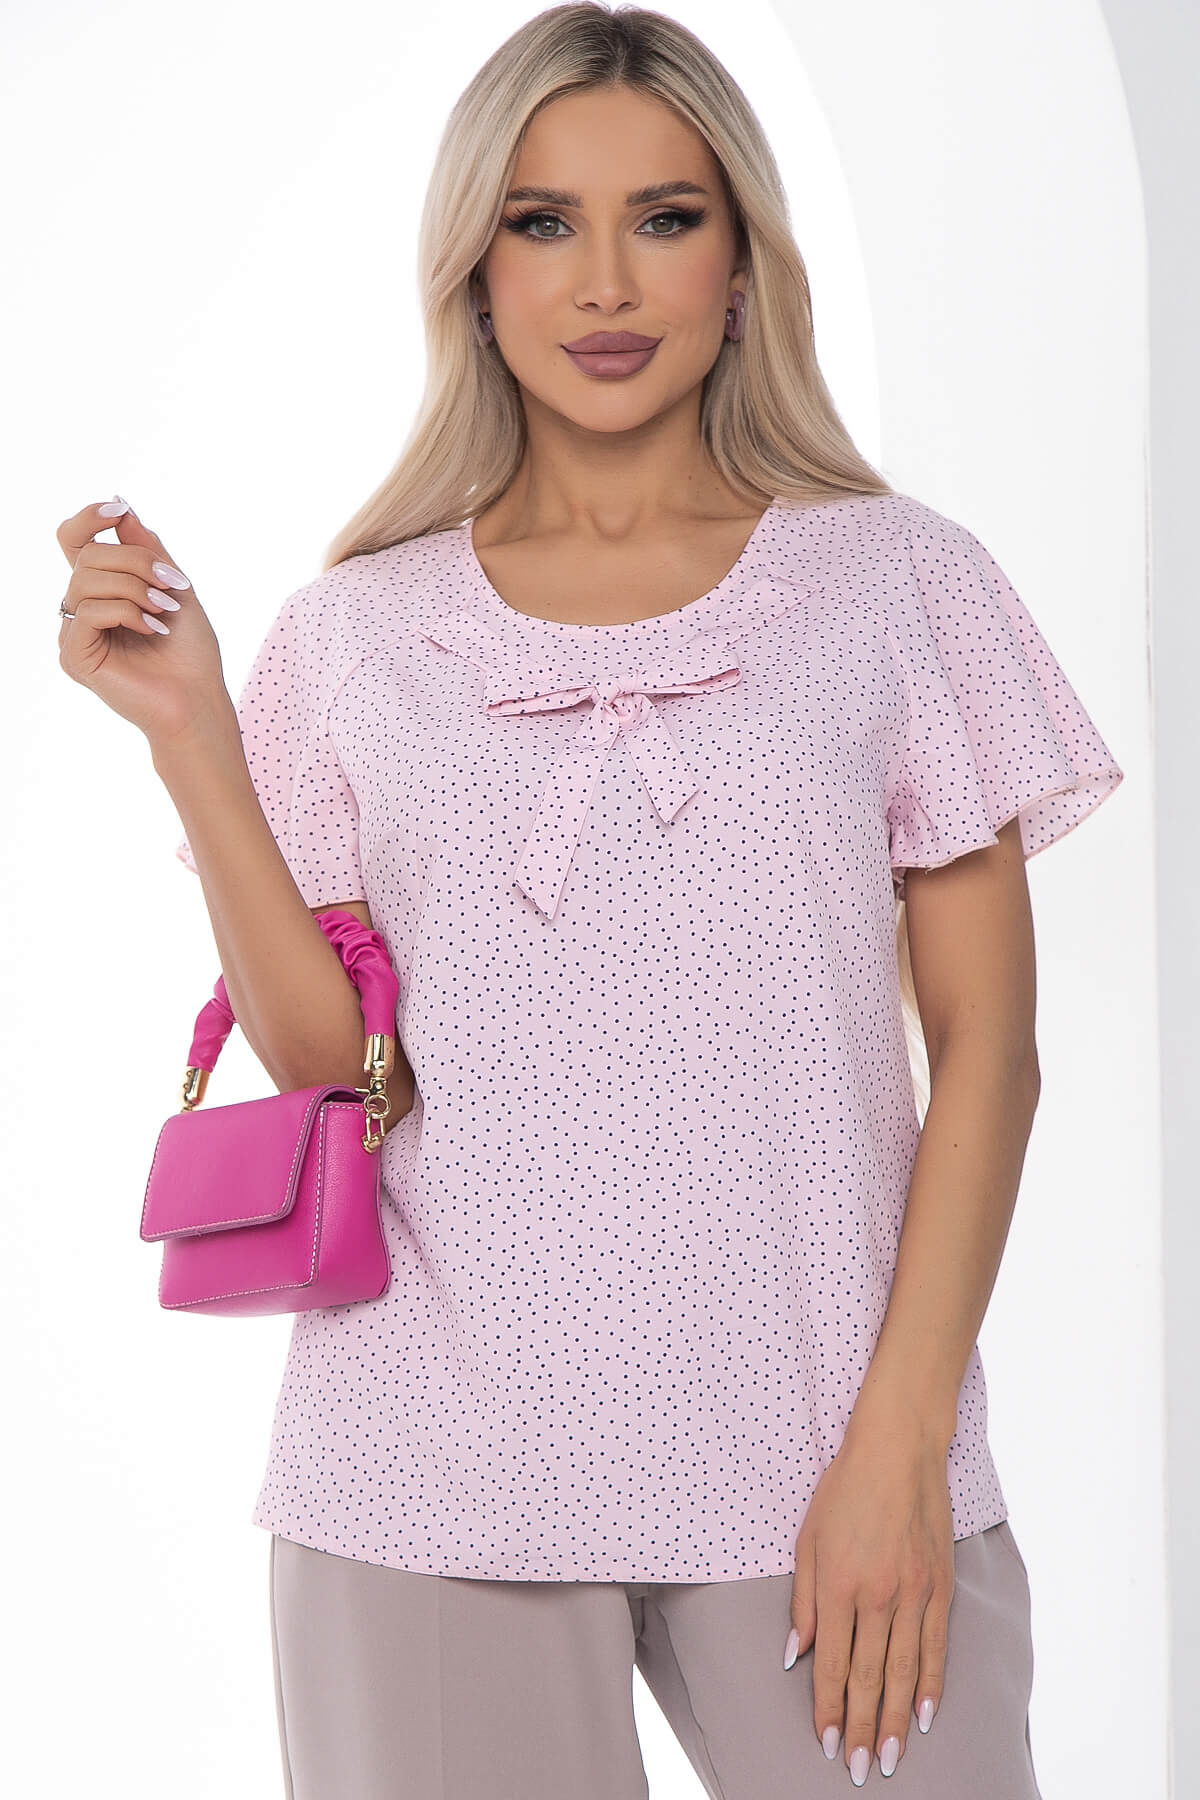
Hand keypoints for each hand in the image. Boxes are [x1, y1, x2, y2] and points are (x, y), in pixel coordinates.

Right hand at [56, 495, 229, 745]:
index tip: (119, 511)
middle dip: (136, 563)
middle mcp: (81, 610)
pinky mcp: (74, 657)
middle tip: (172, 586)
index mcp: (102, 591)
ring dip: (134, 589)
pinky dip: (126, 613)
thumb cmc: (191, 651)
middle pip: (86, 556)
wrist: (198, 699)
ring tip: (164, 612)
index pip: (75, 541)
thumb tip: (119, 503)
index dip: (89, 519)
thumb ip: (145, 548)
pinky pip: (87, 612)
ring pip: (85, 581)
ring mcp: (74, 634)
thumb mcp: (173, 586)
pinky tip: (153, 630)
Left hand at [783, 1415, 954, 1784]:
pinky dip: (930, 1685)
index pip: (831, 1663)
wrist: (899, 1448)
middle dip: (861, 1729)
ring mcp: (914, 1592)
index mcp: (838, 1583)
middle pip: (868, 1677)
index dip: (827, 1708)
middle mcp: (878, 1594)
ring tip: (888, 1759)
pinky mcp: (940, 1585)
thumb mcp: (808, 1537)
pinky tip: (923, 1716)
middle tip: (858, 1770)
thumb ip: (804, 1600)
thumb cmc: (845, 1487)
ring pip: (904, 1671)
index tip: (825, 1743)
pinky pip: (936, 1646)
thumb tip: (796, 1654)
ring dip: (894, 1720)